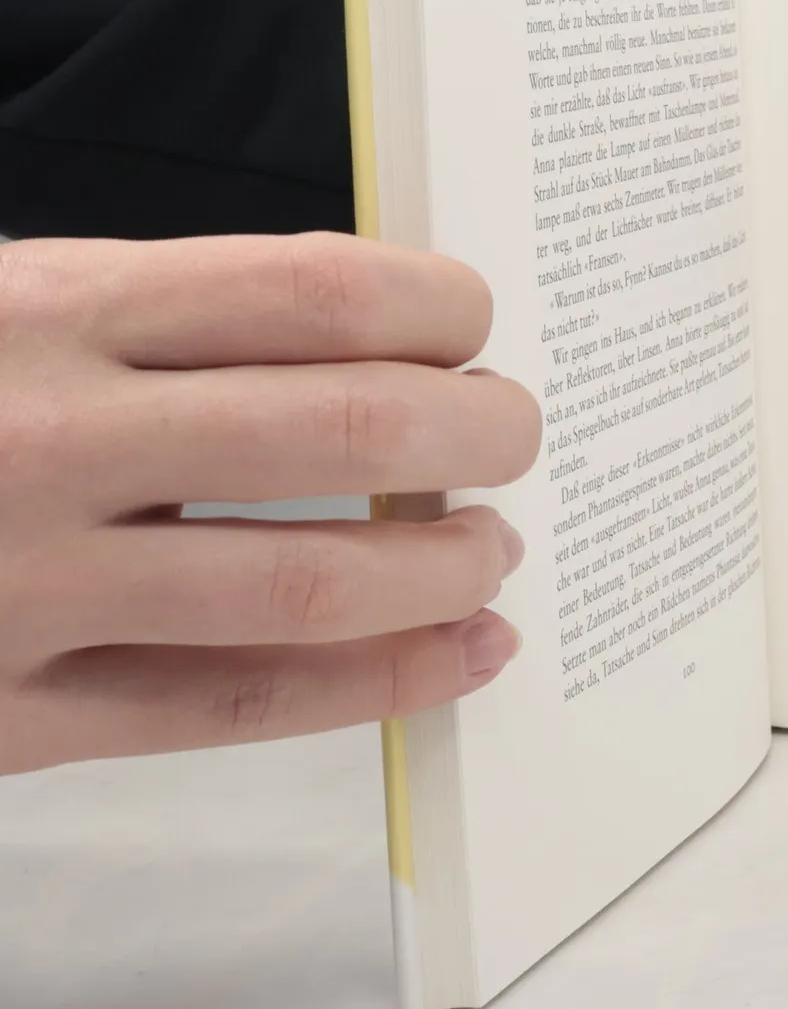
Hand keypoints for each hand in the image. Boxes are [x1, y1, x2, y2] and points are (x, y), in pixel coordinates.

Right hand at [0, 233, 542, 773]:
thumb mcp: (9, 298)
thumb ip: (166, 309)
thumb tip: (371, 329)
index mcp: (48, 310)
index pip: (311, 293)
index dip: (436, 307)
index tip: (475, 321)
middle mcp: (46, 441)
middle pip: (339, 432)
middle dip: (474, 431)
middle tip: (516, 430)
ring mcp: (25, 586)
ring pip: (304, 588)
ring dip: (442, 567)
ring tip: (496, 545)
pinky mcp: (7, 715)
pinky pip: (230, 708)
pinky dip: (375, 685)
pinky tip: (460, 654)